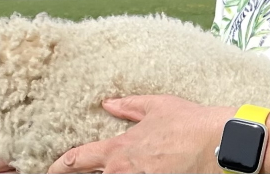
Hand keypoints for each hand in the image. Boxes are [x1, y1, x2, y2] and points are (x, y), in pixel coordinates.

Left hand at [47, 95, 234, 173]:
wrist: (218, 143)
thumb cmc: (189, 122)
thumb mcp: (157, 106)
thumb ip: (129, 106)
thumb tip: (108, 103)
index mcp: (119, 149)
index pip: (78, 160)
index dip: (60, 166)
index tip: (51, 169)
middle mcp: (122, 171)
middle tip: (75, 172)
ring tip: (119, 168)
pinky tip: (143, 171)